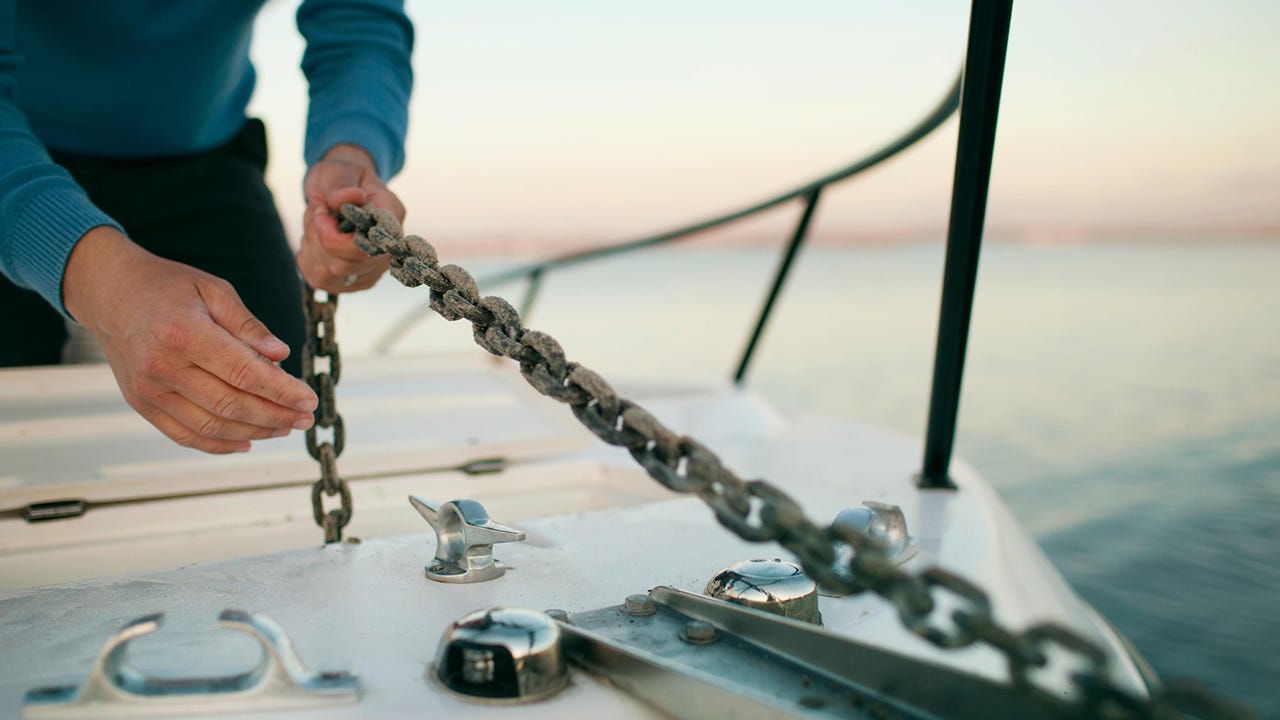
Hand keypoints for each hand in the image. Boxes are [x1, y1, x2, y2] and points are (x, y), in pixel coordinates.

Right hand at [64, 227, 317, 453]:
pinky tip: (247, 442)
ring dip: (254, 432)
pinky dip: (218, 445)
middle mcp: (163, 366)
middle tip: (306, 419)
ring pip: (211, 426)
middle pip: (231, 405)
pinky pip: (184, 435)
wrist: (109, 292)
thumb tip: (281, 356)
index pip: (244, 373)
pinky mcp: (141, 403)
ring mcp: (149, 390)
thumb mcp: (213, 289)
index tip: (309, 399)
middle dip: (276, 416)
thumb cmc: (166, 286)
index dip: (282, 391)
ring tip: (284, 428)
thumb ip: (247, 325)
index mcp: (185, 333)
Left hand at [297, 144, 404, 293]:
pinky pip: (320, 280)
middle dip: (318, 238)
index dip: (335, 236)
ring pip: (329, 275)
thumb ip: (342, 186)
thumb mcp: (338, 173)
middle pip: (343, 266)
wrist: (341, 189)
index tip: (322, 211)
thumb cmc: (342, 178)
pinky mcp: (354, 283)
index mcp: (391, 218)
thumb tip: (353, 197)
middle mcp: (388, 250)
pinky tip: (316, 240)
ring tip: (318, 224)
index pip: (368, 247)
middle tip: (318, 211)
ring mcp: (372, 270)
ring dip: (312, 247)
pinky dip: (309, 258)